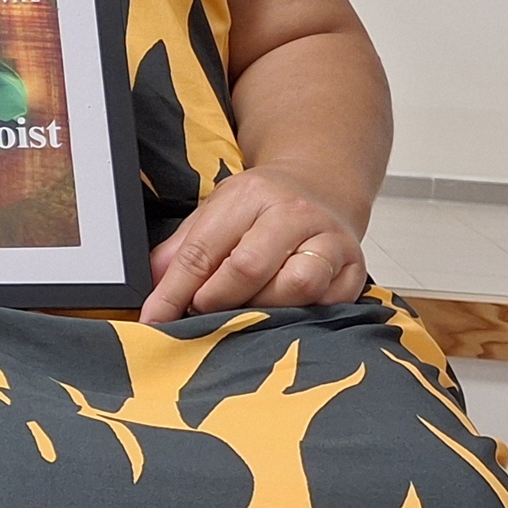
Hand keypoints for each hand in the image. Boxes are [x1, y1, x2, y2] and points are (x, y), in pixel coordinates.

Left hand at [141, 166, 367, 323]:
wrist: (321, 187)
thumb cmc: (262, 206)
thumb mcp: (215, 213)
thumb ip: (182, 249)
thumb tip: (152, 288)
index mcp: (250, 196)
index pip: (203, 250)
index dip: (175, 291)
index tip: (156, 320)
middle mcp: (294, 214)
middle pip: (250, 269)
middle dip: (217, 300)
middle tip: (203, 313)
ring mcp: (330, 241)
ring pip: (297, 287)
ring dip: (263, 309)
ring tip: (246, 311)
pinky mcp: (355, 268)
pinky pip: (329, 303)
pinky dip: (303, 316)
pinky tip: (286, 313)